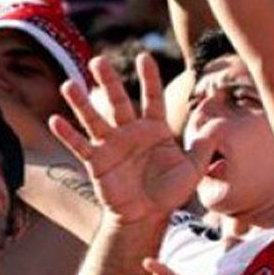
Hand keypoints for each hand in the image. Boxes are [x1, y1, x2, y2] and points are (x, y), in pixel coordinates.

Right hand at [49, 54, 209, 224]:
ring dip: (81, 102)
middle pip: (118, 101)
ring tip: (69, 84)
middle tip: (98, 61)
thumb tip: (217, 125)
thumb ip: (203, 147)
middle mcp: (130, 132)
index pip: (152, 98)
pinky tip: (56, 120)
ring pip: (94, 119)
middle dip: (108, 81)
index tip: (144, 58)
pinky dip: (67, 134)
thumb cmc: (169, 193)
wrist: (146, 217)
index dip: (149, 79)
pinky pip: (80, 145)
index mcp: (154, 129)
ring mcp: (111, 146)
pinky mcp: (96, 162)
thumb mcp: (192, 170)